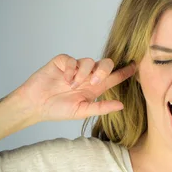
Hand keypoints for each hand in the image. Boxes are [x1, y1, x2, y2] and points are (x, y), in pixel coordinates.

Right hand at [15, 54, 135, 121]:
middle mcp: (88, 75)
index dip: (125, 71)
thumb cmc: (58, 109)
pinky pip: (72, 60)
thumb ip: (101, 107)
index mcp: (95, 87)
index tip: (136, 66)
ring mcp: (75, 68)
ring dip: (83, 73)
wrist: (35, 105)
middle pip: (105, 63)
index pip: (114, 77)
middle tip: (94, 82)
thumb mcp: (82, 111)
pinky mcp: (63, 62)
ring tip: (72, 86)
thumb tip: (122, 105)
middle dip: (104, 70)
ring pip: (89, 61)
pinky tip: (65, 79)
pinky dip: (71, 70)